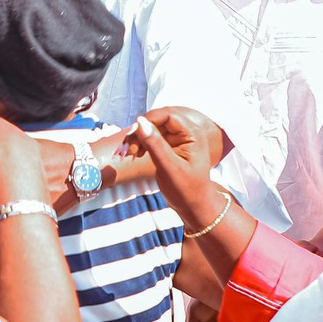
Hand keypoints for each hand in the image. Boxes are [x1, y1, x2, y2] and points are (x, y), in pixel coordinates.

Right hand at [125, 107, 219, 225]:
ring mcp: (178, 139)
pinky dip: (142, 144)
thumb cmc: (186, 190)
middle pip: (158, 121)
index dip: (149, 120)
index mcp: (193, 134)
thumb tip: (140, 121)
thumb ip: (155, 144)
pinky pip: (153, 138)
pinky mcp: (170, 147)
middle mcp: (186, 133)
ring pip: (153, 129)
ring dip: (139, 138)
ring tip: (130, 153)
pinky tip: (135, 154)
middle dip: (141, 130)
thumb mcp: (169, 167)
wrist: (193, 206)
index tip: (133, 132)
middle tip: (128, 147)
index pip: (168, 115)